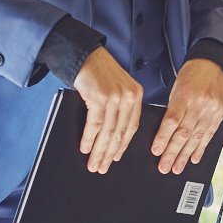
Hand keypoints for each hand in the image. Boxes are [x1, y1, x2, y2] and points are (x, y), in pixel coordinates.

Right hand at [73, 47, 143, 173]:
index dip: (123, 145)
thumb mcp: (117, 88)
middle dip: (110, 153)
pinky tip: (85, 148)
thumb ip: (120, 106)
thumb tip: (113, 134)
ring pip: (108, 131)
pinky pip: (95, 124)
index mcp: (136, 95)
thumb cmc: (99, 73)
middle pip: (120, 132)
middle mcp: (129, 97)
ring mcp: (115, 97)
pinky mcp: (100, 98)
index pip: (132, 126)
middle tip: (102, 167)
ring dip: (99, 151)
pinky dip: (89, 139)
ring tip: (93, 163)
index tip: (116, 158)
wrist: (85, 55)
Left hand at [151, 59, 222, 173]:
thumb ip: (172, 109)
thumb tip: (163, 134)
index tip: (156, 151)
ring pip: (197, 136)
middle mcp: (200, 103)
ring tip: (177, 168)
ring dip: (186, 155)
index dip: (163, 138)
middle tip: (164, 167)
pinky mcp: (220, 113)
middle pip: (184, 132)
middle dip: (173, 152)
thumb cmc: (191, 75)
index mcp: (185, 94)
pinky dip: (201, 147)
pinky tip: (194, 158)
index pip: (172, 120)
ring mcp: (212, 109)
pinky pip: (210, 133)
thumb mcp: (177, 88)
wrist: (215, 63)